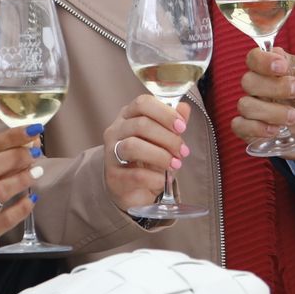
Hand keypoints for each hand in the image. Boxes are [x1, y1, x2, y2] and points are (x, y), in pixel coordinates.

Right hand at [101, 95, 189, 215]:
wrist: (135, 190)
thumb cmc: (149, 159)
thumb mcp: (164, 138)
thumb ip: (173, 122)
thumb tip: (183, 108)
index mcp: (128, 116)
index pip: (142, 103)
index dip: (165, 113)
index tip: (182, 127)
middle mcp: (115, 132)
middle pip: (141, 125)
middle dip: (168, 138)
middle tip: (183, 151)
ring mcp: (111, 154)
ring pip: (133, 147)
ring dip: (161, 156)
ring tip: (175, 164)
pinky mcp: (113, 177)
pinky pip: (135, 175)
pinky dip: (155, 177)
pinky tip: (164, 180)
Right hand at [231, 48, 294, 162]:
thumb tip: (281, 65)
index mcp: (275, 68)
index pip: (254, 57)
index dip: (263, 61)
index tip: (282, 68)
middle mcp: (262, 86)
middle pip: (247, 81)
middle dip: (273, 88)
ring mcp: (257, 108)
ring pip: (245, 105)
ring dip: (271, 112)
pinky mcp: (254, 130)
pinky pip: (239, 126)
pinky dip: (257, 129)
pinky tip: (277, 131)